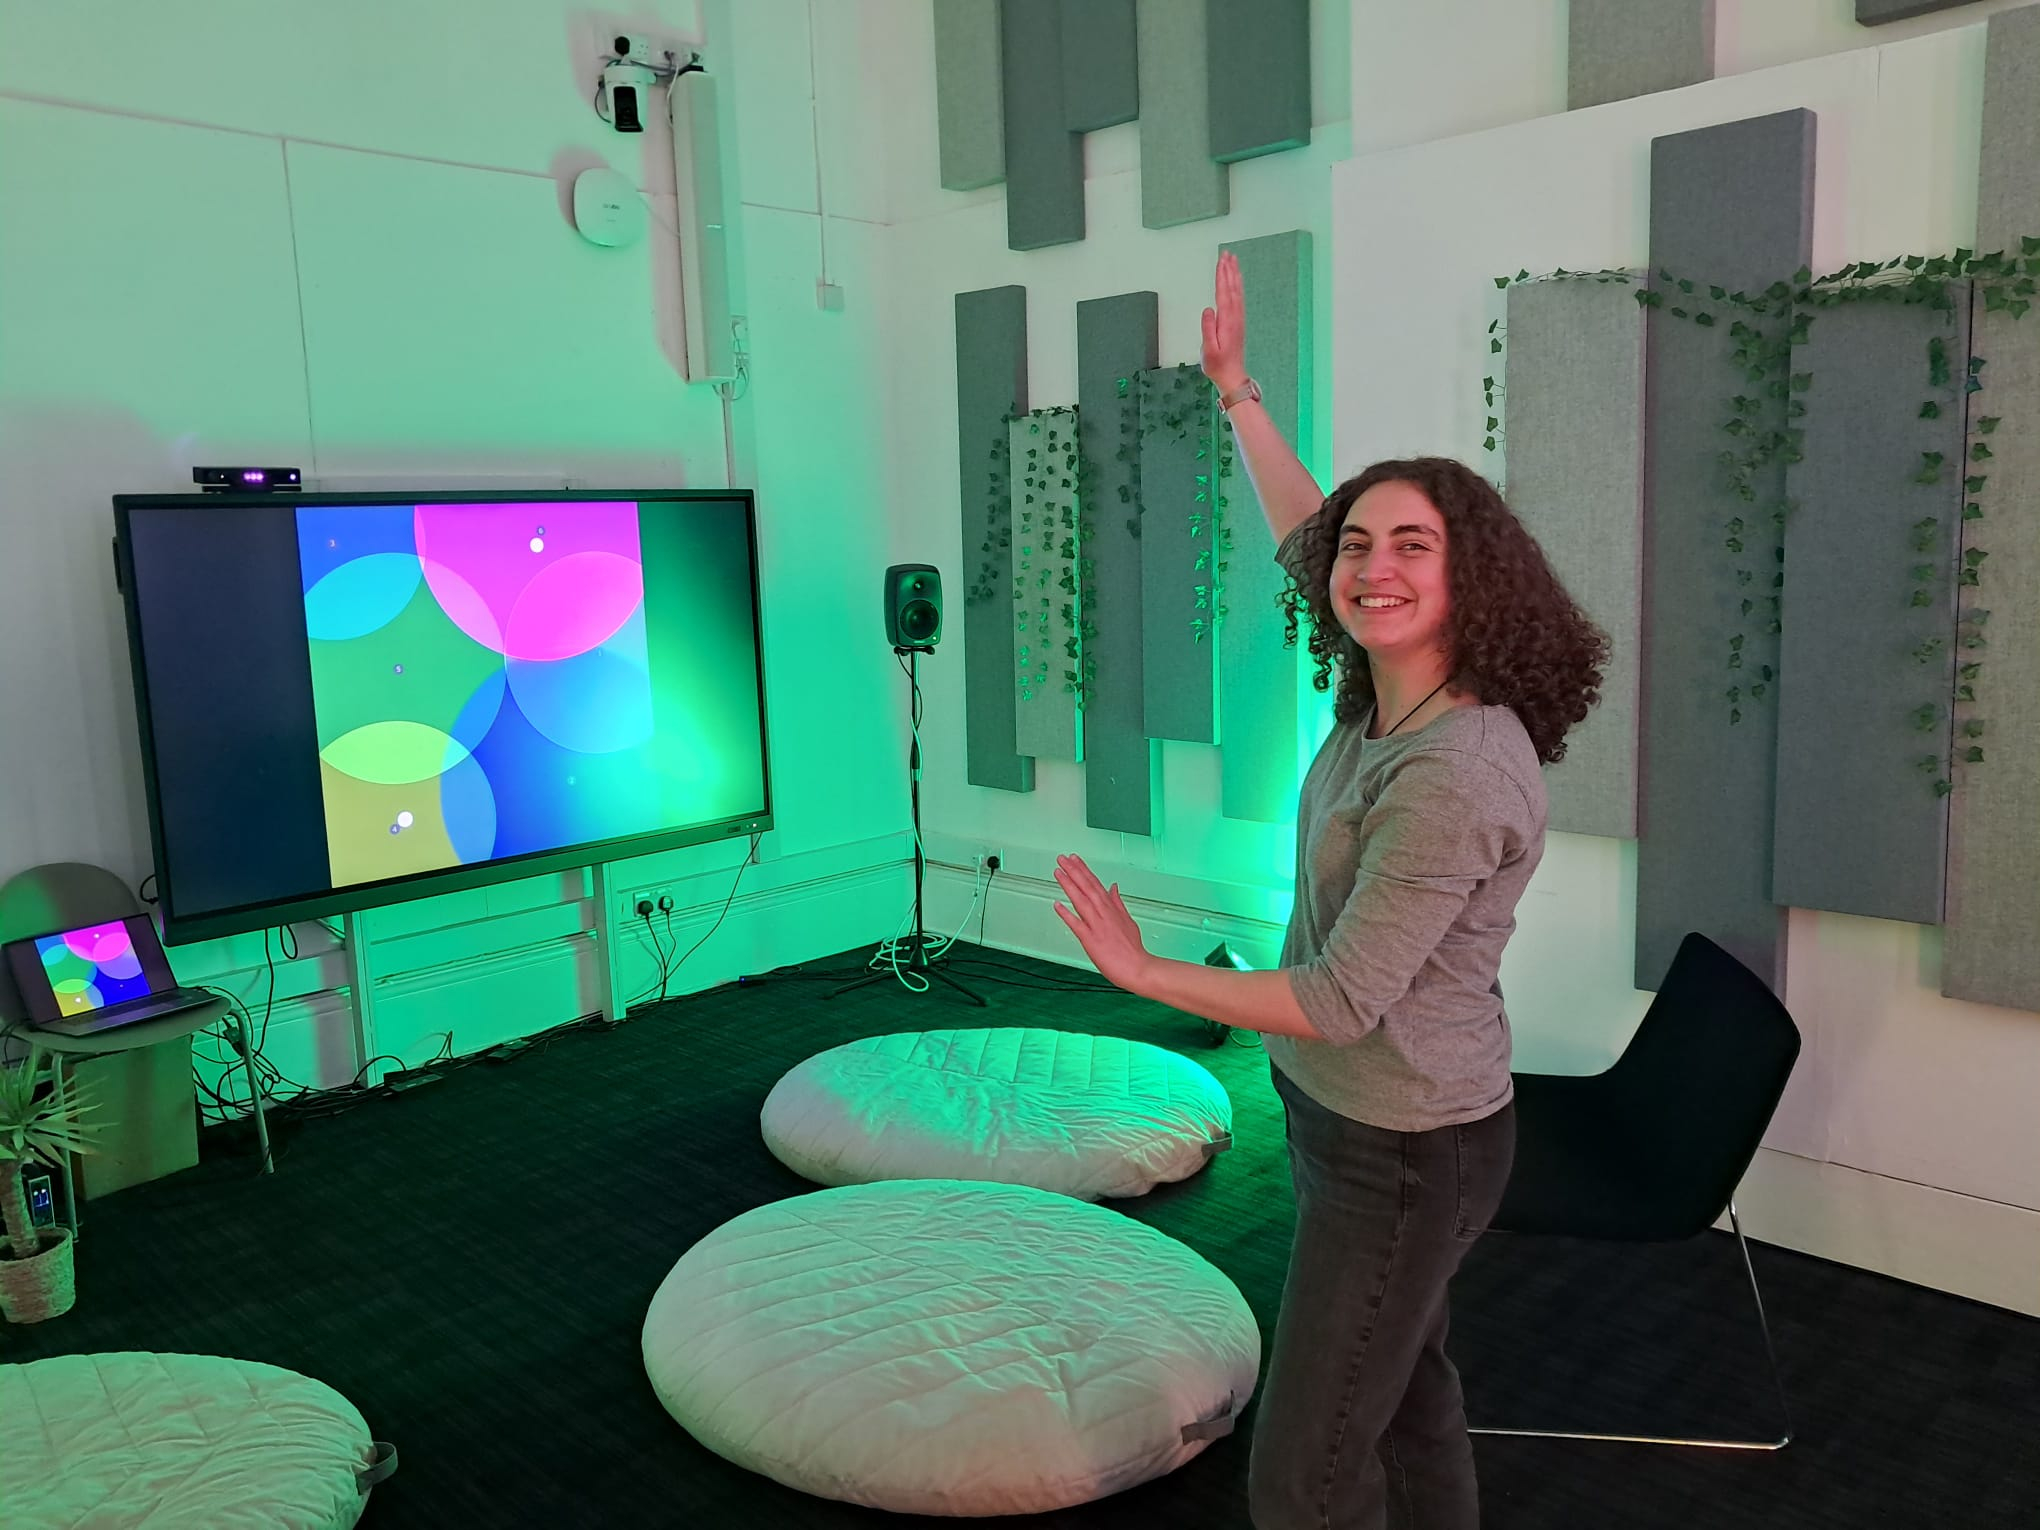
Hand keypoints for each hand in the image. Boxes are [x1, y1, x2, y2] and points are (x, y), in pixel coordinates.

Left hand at [1052, 854, 1152, 992]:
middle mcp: (1104, 914)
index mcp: (1112, 909)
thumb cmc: (1133, 949)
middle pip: (1087, 887)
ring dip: (1069, 885)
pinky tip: (1057, 905)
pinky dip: (1066, 914)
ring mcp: (1097, 926)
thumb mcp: (1128, 920)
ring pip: (1081, 901)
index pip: (1095, 884)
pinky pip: (1076, 925)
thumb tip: (1113, 886)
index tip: (1074, 859)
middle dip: (1074, 871)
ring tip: (1058, 872)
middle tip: (1062, 858)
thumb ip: (1118, 902)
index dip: (1083, 870)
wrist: (1138, 969)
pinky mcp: (1091, 940)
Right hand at [1201, 250, 1246, 393]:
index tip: (1221, 261)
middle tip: (1227, 253)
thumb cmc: (1217, 365)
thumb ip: (1208, 329)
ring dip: (1234, 275)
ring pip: (1237, 292)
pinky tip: (1235, 281)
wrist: (1232, 376)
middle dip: (1229, 270)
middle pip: (1232, 288)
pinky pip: (1239, 298)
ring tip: (1232, 261)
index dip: (1222, 276)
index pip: (1224, 293)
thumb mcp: (1208, 350)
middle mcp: (1235, 317)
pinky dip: (1237, 286)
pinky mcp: (1238, 322)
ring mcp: (1238, 319)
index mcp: (1227, 322)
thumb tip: (1208, 309)